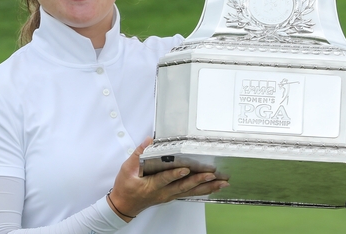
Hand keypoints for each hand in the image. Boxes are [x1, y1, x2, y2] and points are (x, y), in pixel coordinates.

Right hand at [107, 138, 228, 221]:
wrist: (124, 205)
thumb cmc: (126, 188)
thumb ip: (139, 154)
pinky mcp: (172, 195)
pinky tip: (213, 187)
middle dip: (198, 181)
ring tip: (221, 183)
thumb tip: (149, 140)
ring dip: (206, 187)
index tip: (186, 169)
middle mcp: (163, 192)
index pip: (165, 179)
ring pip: (190, 191)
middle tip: (212, 175)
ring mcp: (169, 195)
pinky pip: (190, 193)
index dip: (175, 175)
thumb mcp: (127, 170)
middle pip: (183, 187)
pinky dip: (203, 190)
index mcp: (151, 185)